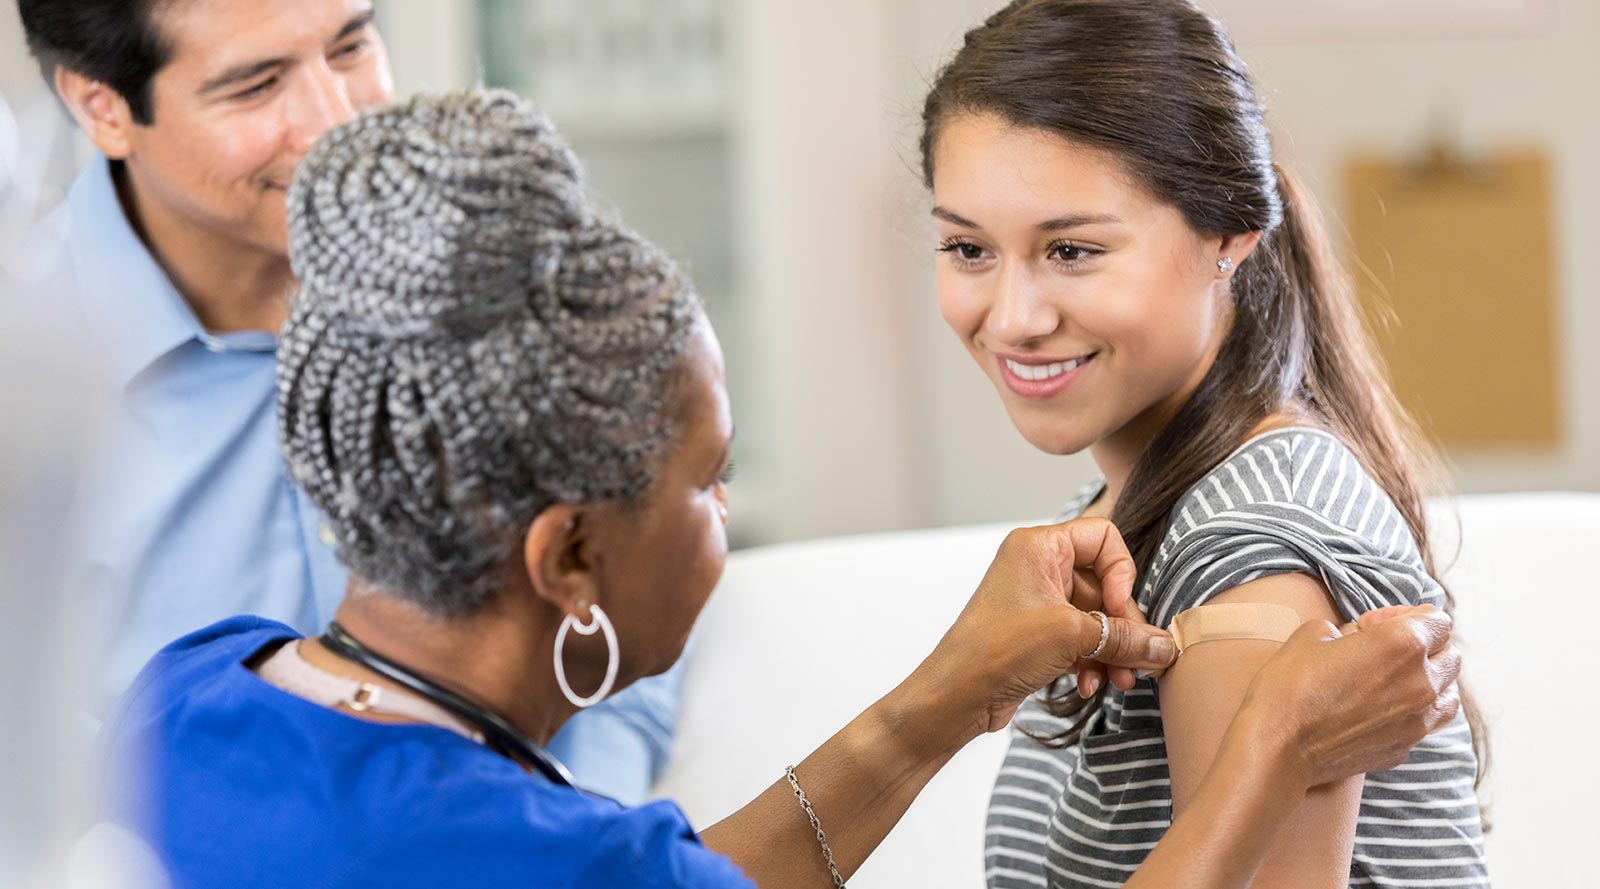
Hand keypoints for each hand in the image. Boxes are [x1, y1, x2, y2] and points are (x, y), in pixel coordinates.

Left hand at [918, 520, 1178, 740]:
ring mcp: (1037, 603)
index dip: (1121, 572)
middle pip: (1104, 585)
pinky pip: (1080, 640)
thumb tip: (1166, 646)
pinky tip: (1090, 687)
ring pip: (1095, 618)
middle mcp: (1037, 568)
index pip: (1103, 537)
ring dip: (1112, 651)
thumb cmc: (997, 650)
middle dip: (1123, 626)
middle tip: (1140, 659)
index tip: (1120, 609)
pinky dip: (1091, 662)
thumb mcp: (1071, 637)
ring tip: (1121, 683)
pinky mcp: (1037, 635)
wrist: (956, 695)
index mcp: (1039, 547)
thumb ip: (1125, 637)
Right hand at [1237, 605, 1461, 789]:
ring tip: (1400, 680)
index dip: (1405, 614)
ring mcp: (1418, 721)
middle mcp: (1421, 682)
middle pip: (1450, 654)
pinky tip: (1386, 710)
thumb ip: (1347, 628)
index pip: (1437, 619)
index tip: (1375, 623)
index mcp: (1403, 643)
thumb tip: (1355, 638)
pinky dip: (1416, 712)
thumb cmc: (1290, 684)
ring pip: (1449, 694)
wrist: (1279, 746)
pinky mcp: (1405, 748)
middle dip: (1425, 645)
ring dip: (1432, 680)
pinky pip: (1426, 724)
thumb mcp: (1313, 633)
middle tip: (1385, 648)